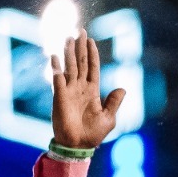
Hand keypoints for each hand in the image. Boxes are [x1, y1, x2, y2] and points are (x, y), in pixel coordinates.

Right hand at [50, 32, 124, 149]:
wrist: (78, 145)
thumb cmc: (93, 134)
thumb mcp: (109, 118)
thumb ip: (114, 102)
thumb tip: (123, 89)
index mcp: (92, 91)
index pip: (92, 68)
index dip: (92, 54)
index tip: (90, 40)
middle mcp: (80, 87)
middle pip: (81, 62)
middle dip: (80, 47)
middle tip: (80, 31)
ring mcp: (69, 90)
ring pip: (70, 67)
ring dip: (69, 52)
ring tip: (68, 38)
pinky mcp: (60, 96)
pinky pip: (57, 79)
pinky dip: (56, 68)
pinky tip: (54, 56)